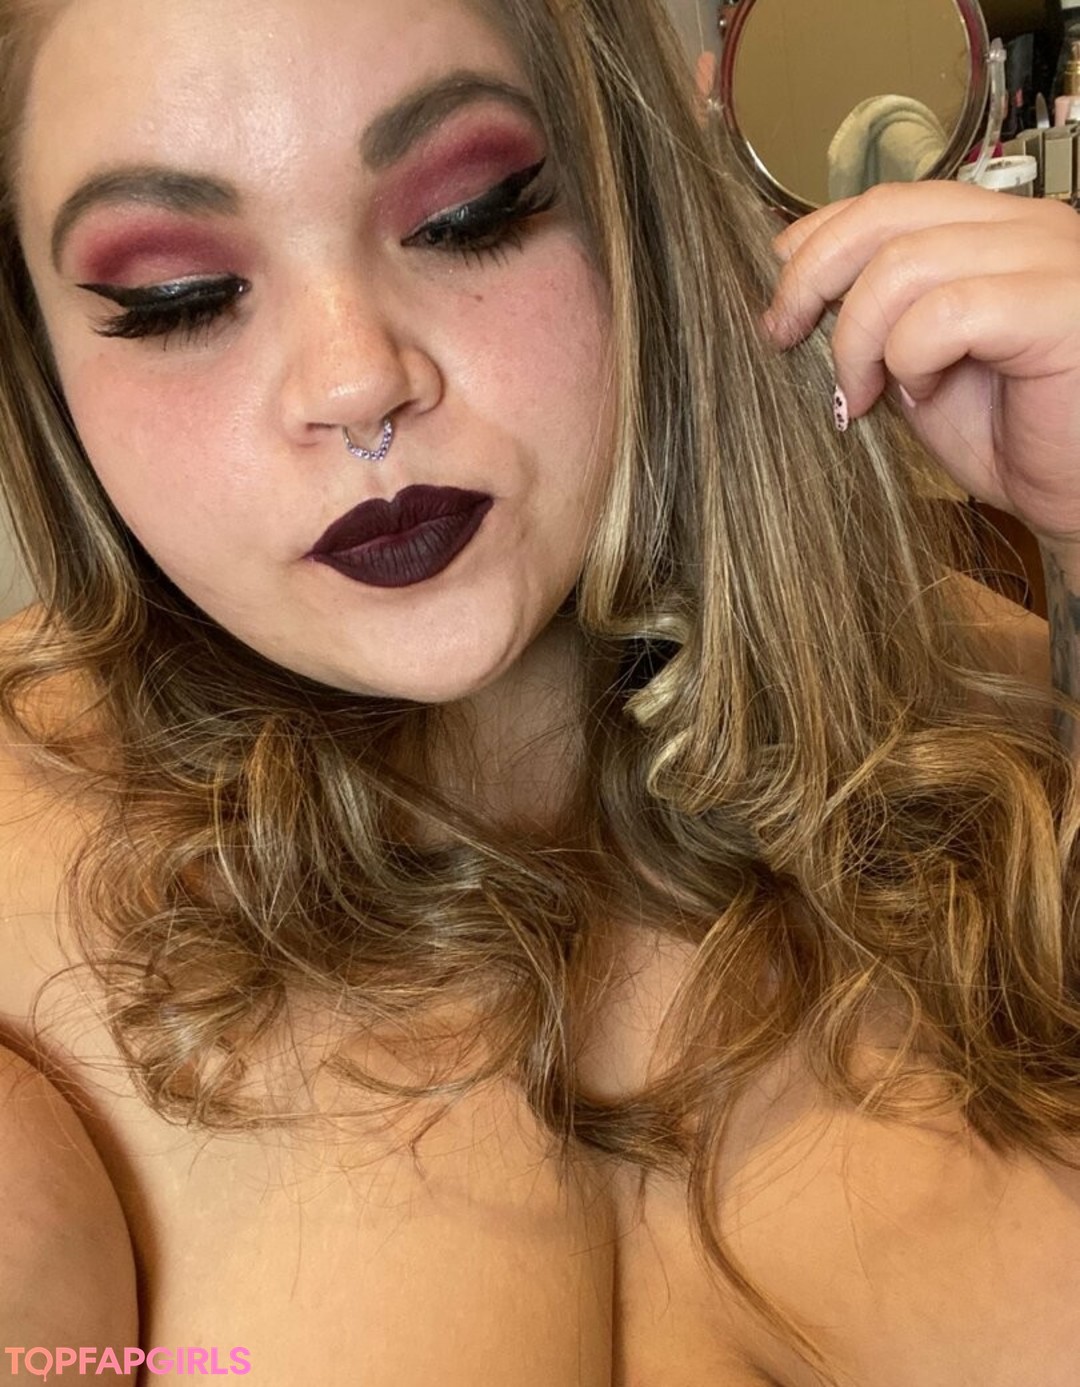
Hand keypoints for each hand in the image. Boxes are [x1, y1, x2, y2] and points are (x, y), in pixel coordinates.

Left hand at [763, 182, 1079, 549]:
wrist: (1079, 496)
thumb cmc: (1011, 438)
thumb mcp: (918, 371)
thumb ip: (877, 322)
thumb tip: (796, 297)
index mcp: (993, 233)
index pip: (889, 201)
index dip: (819, 240)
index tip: (779, 298)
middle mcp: (1026, 229)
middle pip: (887, 215)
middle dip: (814, 278)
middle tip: (785, 337)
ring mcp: (1049, 260)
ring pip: (906, 262)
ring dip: (859, 337)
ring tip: (863, 393)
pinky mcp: (1060, 307)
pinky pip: (947, 312)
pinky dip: (912, 358)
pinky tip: (924, 393)